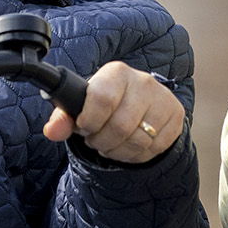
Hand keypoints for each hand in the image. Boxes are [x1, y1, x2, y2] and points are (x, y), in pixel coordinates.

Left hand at [43, 61, 185, 163]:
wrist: (139, 103)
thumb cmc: (104, 105)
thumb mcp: (82, 107)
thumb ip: (63, 118)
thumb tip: (52, 131)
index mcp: (116, 73)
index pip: (102, 99)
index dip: (90, 121)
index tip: (85, 127)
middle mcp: (143, 82)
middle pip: (120, 126)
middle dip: (102, 141)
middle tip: (96, 139)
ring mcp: (163, 99)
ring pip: (138, 140)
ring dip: (118, 151)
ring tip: (111, 144)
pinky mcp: (175, 117)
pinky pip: (154, 148)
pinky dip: (137, 155)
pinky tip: (129, 146)